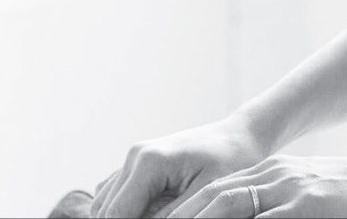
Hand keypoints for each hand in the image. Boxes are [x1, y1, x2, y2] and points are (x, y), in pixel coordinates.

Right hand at [90, 117, 268, 218]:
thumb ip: (172, 217)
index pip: (117, 214)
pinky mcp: (139, 165)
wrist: (240, 136)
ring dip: (124, 218)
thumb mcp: (204, 194)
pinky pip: (116, 196)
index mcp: (149, 162)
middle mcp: (136, 156)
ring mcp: (135, 159)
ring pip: (106, 205)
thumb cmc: (230, 162)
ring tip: (159, 217)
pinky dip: (125, 211)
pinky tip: (150, 215)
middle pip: (107, 212)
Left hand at [169, 153, 346, 217]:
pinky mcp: (305, 206)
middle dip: (178, 218)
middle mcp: (271, 177)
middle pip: (211, 198)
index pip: (211, 193)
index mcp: (266, 175)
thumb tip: (232, 215)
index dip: (180, 212)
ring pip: (229, 205)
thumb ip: (266, 207)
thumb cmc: (346, 199)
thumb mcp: (299, 194)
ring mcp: (287, 190)